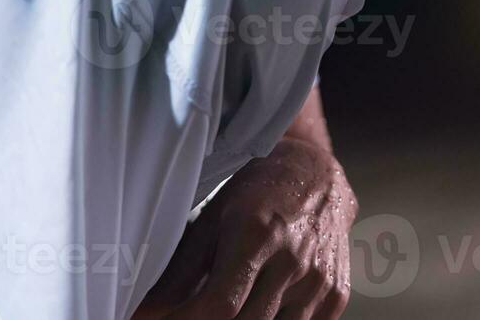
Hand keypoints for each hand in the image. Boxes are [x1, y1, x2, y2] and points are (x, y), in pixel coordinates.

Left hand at [139, 138, 357, 318]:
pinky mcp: (336, 296)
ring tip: (232, 302)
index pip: (219, 306)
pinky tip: (262, 303)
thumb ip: (178, 275)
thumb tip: (143, 315)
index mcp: (259, 234)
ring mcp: (320, 281)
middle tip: (197, 311)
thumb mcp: (212, 221)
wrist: (318, 174)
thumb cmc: (258, 193)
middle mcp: (295, 260)